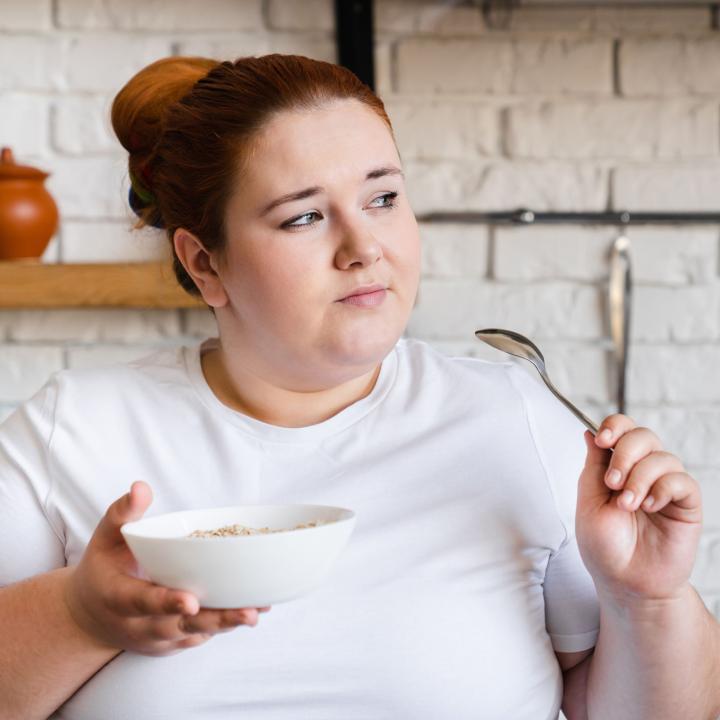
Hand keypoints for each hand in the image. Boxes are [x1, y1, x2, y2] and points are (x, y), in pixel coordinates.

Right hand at [63, 481, 270, 656]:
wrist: (90, 616)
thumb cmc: (104, 567)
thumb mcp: (106, 537)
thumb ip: (124, 512)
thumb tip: (141, 486)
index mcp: (117, 596)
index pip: (142, 601)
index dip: (166, 602)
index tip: (191, 602)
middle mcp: (137, 624)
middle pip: (178, 626)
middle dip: (214, 620)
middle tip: (247, 612)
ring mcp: (156, 639)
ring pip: (194, 634)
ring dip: (226, 625)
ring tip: (256, 611)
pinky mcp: (171, 644)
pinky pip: (199, 637)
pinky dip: (224, 627)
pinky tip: (251, 611)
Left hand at [575, 414, 702, 602]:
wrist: (625, 583)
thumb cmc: (604, 547)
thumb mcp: (588, 502)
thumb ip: (593, 466)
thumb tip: (588, 432)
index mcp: (617, 467)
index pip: (622, 429)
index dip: (614, 426)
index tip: (602, 440)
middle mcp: (643, 471)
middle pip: (643, 435)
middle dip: (625, 454)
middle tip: (612, 484)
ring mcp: (665, 487)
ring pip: (662, 457)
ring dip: (640, 478)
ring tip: (627, 505)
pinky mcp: (686, 504)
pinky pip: (682, 481)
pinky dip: (662, 489)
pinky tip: (649, 507)